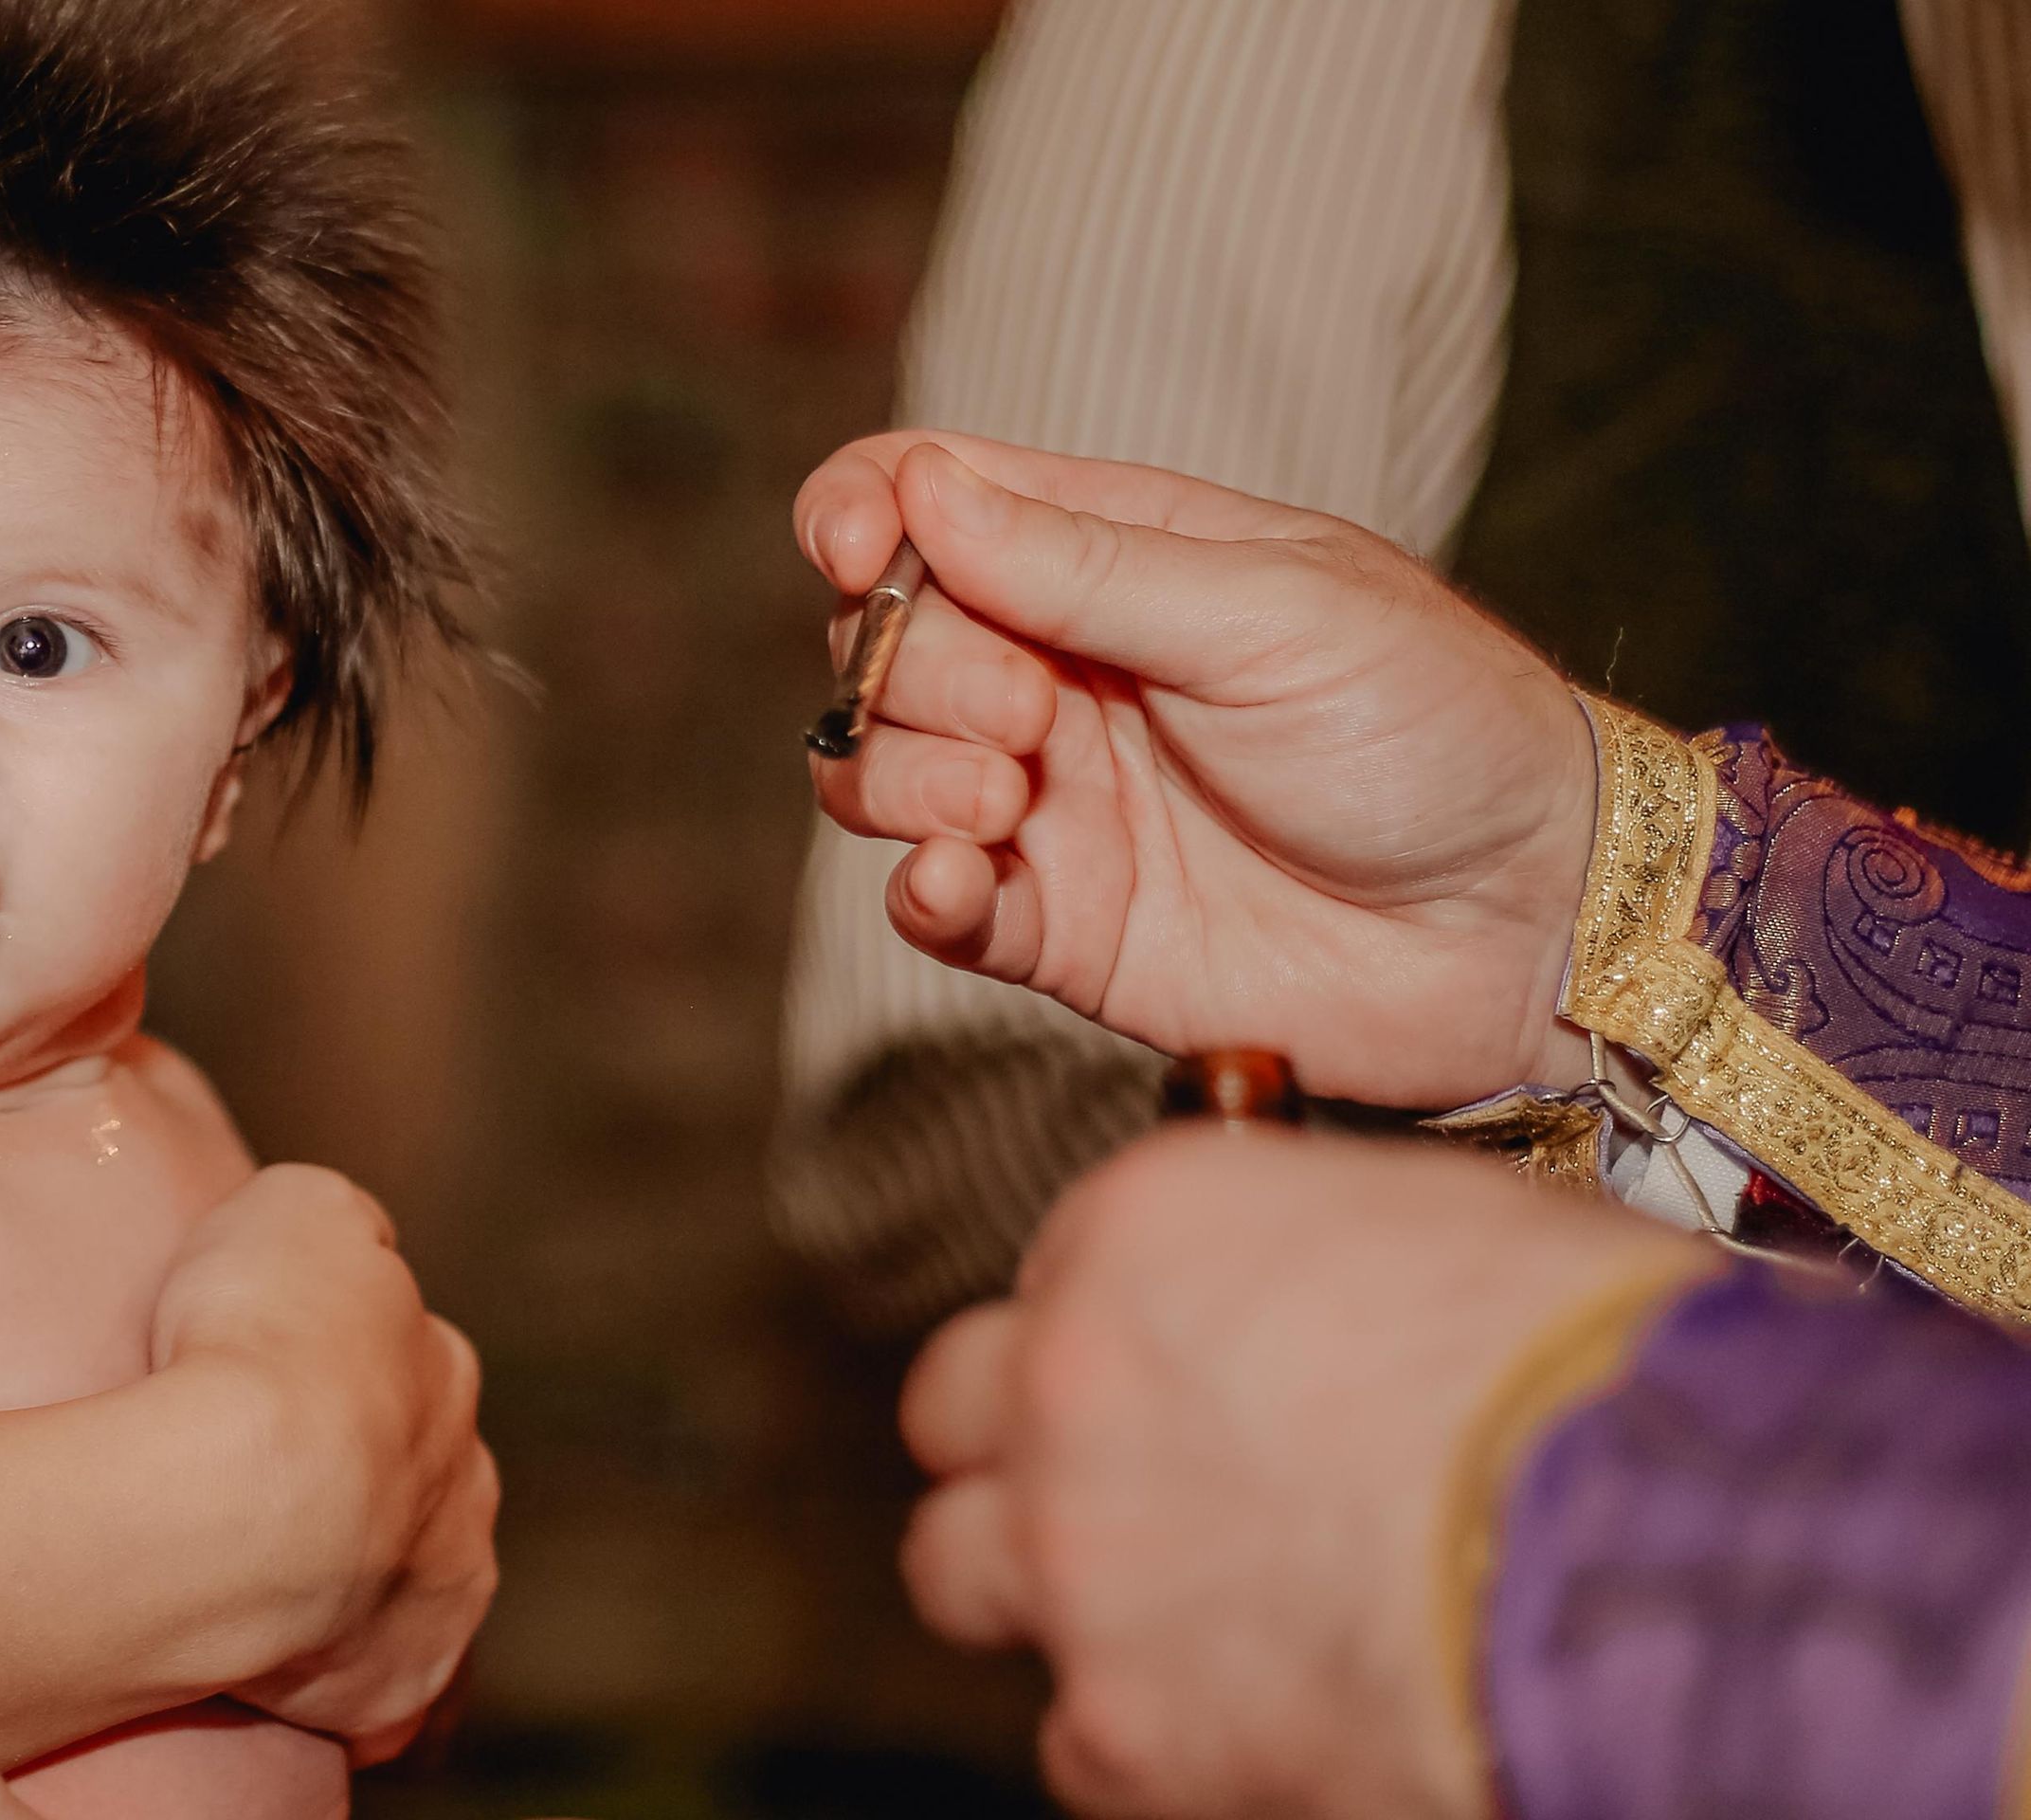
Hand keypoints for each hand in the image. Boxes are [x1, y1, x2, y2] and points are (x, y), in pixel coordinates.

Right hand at [150, 1165, 498, 1762]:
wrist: (238, 1500)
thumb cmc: (256, 1343)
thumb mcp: (297, 1211)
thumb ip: (340, 1226)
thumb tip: (359, 1246)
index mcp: (444, 1372)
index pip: (404, 1360)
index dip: (333, 1366)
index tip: (267, 1375)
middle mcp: (466, 1484)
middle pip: (421, 1475)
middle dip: (365, 1475)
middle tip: (262, 1478)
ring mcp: (441, 1593)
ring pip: (412, 1583)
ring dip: (358, 1575)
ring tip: (263, 1573)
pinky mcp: (396, 1684)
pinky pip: (374, 1684)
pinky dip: (338, 1674)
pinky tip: (281, 1664)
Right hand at [798, 433, 1601, 1105]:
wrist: (1527, 925)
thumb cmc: (1437, 731)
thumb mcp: (1270, 612)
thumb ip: (1085, 564)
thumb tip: (922, 487)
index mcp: (1111, 557)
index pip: (926, 496)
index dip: (860, 511)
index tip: (860, 553)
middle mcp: (1060, 672)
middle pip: (885, 640)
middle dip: (917, 668)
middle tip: (1030, 715)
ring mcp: (1051, 801)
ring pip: (874, 769)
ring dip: (903, 778)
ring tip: (1006, 803)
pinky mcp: (1058, 925)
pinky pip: (928, 904)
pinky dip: (914, 891)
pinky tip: (961, 883)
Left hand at [899, 1127, 1713, 1817]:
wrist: (1647, 1549)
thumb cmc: (1597, 1370)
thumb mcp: (1435, 1227)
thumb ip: (1301, 1260)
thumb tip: (1303, 1300)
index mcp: (1140, 1229)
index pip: (1050, 1279)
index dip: (1115, 1339)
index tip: (1170, 1378)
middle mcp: (1067, 1380)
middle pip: (955, 1416)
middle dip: (1021, 1451)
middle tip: (1117, 1490)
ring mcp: (1075, 1557)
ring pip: (960, 1571)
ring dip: (1049, 1592)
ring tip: (1173, 1617)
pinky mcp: (1120, 1726)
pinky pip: (1074, 1738)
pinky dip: (1146, 1739)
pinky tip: (1257, 1720)